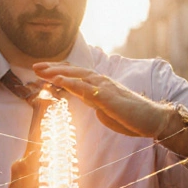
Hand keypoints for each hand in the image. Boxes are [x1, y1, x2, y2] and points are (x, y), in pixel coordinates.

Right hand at [0, 94, 117, 187]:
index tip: (64, 105)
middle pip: (41, 138)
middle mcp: (37, 167)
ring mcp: (26, 176)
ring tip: (40, 119)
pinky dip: (21, 169)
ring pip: (30, 152)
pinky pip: (18, 176)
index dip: (61, 125)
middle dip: (45, 118)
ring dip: (35, 136)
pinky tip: (23, 162)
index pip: (57, 142)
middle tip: (48, 96)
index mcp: (50, 168)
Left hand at [32, 62, 187, 155]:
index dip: (59, 70)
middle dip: (53, 68)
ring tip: (42, 71)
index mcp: (100, 85)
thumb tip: (86, 100)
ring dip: (58, 72)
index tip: (42, 70)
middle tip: (35, 66)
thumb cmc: (130, 116)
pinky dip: (71, 82)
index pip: (76, 74)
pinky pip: (86, 88)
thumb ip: (95, 103)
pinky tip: (58, 80)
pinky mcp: (108, 97)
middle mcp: (101, 82)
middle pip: (74, 71)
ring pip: (78, 76)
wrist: (152, 120)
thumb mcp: (106, 110)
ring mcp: (105, 88)